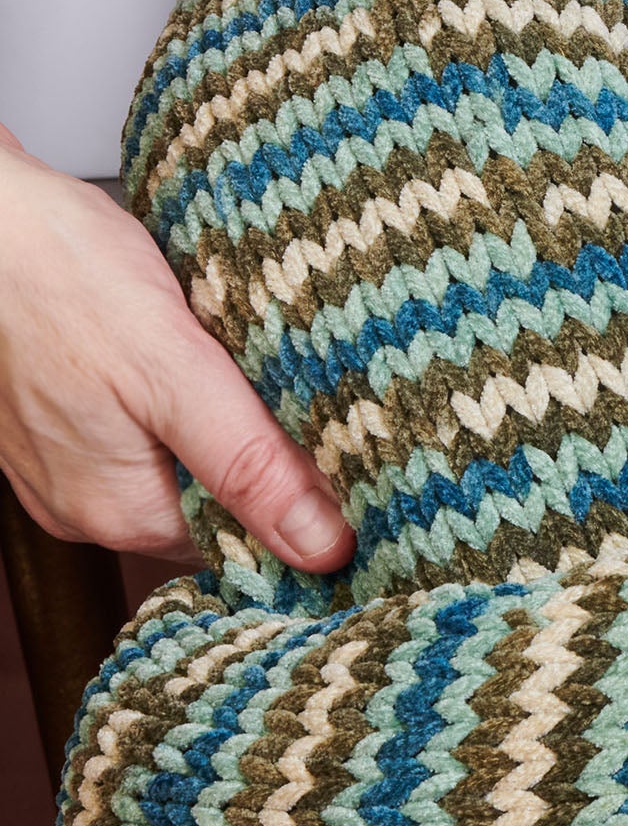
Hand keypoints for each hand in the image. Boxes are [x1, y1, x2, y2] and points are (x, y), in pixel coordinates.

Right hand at [0, 125, 353, 568]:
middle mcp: (89, 505)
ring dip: (241, 430)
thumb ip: (250, 464)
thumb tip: (324, 550)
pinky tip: (217, 358)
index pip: (251, 546)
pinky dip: (198, 402)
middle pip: (224, 508)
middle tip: (336, 408)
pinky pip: (157, 430)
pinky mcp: (70, 417)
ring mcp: (73, 463)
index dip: (316, 513)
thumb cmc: (60, 275)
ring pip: (194, 466)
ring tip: (275, 377)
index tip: (370, 471)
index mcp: (121, 511)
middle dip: (280, 466)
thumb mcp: (175, 370)